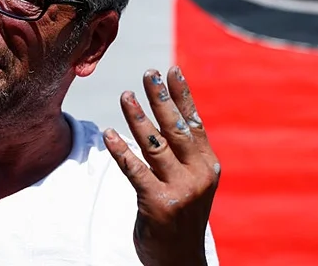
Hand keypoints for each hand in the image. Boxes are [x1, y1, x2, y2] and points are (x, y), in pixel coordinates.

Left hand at [104, 67, 219, 265]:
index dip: (182, 96)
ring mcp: (180, 190)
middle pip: (176, 129)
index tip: (172, 70)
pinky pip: (135, 171)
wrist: (179, 259)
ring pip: (154, 146)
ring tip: (124, 95)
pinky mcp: (158, 204)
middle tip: (148, 73)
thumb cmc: (181, 213)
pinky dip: (121, 151)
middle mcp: (198, 175)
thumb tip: (170, 112)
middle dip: (161, 99)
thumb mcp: (192, 181)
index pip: (194, 123)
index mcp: (208, 166)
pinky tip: (108, 133)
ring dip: (137, 118)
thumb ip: (184, 152)